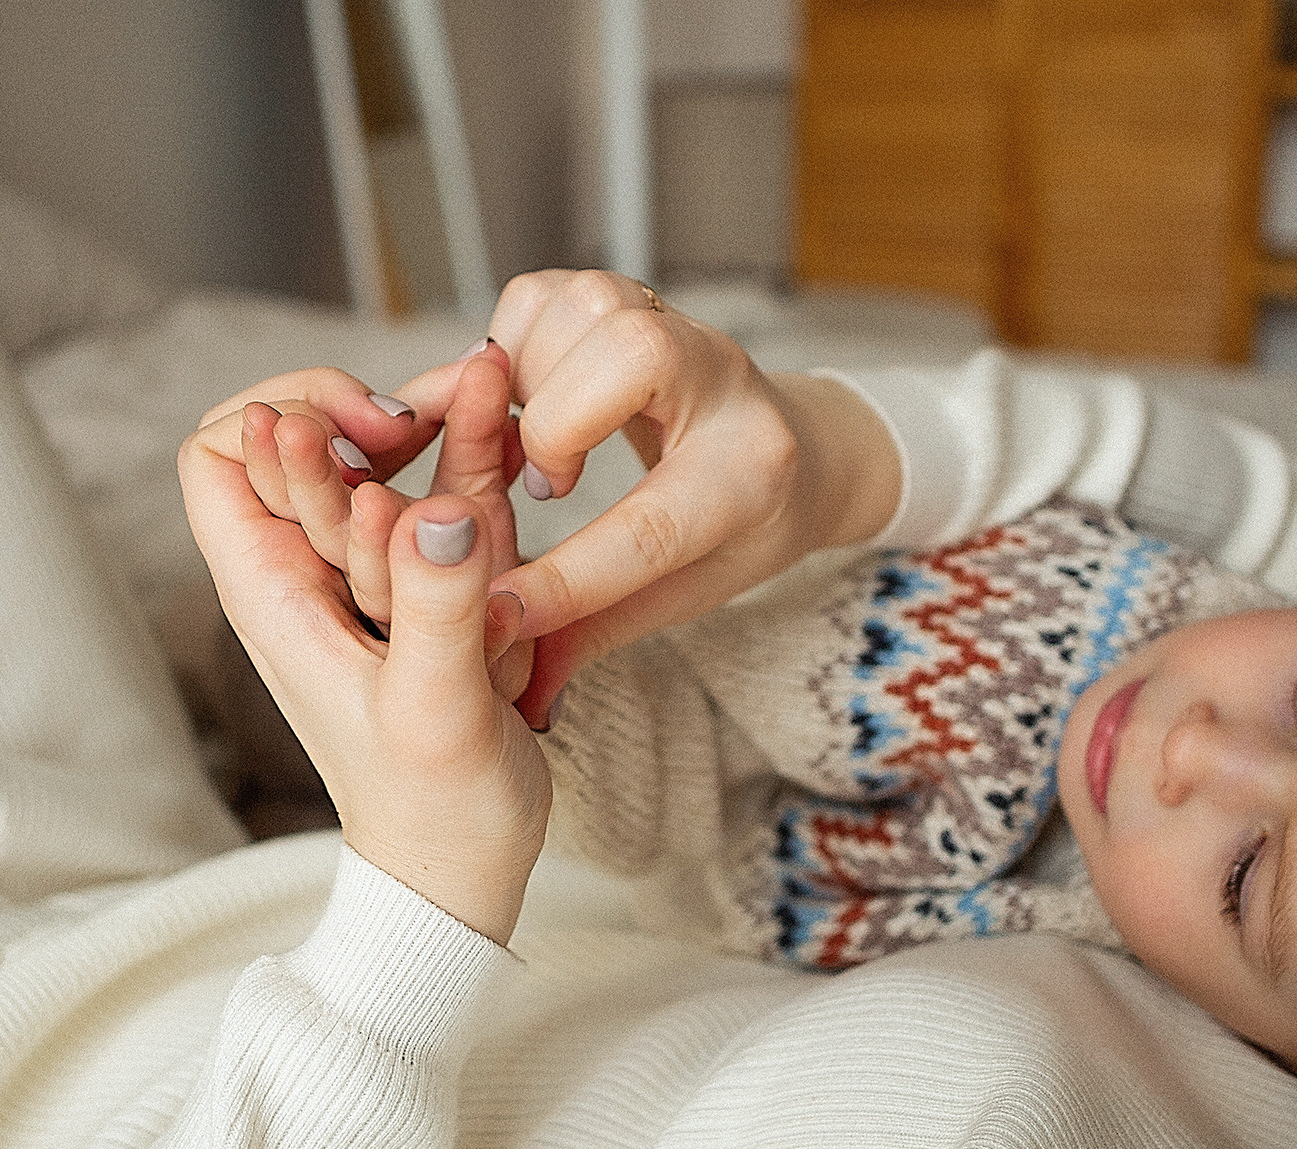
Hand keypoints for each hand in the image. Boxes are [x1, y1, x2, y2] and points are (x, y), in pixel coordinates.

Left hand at [181, 395, 549, 944]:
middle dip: (367, 411)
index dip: (282, 418)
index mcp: (274, 593)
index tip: (368, 443)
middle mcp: (316, 575)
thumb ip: (435, 608)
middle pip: (305, 441)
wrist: (469, 866)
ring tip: (485, 381)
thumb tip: (436, 510)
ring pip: (387, 464)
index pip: (221, 453)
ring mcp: (380, 579)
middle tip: (427, 412)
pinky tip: (507, 423)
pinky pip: (449, 500)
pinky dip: (474, 458)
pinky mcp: (440, 591)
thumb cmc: (434, 806)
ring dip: (433, 422)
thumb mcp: (433, 709)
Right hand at [394, 270, 903, 726]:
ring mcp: (683, 327)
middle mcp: (727, 385)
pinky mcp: (633, 297)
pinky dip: (514, 345)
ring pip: (587, 309)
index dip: (566, 577)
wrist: (800, 452)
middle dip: (558, 425)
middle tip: (549, 488)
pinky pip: (547, 295)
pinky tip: (528, 399)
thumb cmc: (740, 531)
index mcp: (751, 478)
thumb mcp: (691, 591)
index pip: (655, 528)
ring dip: (532, 381)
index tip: (495, 612)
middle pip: (631, 356)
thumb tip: (520, 704)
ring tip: (539, 446)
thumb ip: (601, 633)